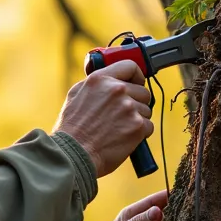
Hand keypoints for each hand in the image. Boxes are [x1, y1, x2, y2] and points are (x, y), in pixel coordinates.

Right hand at [53, 60, 153, 176]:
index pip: (130, 66)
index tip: (136, 83)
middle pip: (142, 91)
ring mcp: (129, 108)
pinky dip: (139, 134)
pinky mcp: (137, 126)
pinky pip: (148, 126)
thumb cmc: (71, 130)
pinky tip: (123, 138)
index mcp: (100, 79)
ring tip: (117, 129)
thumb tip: (110, 81)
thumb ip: (96, 84)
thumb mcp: (76, 95)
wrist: (73, 154)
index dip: (136, 76)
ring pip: (146, 110)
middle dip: (136, 103)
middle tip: (121, 116)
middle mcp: (116, 90)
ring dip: (137, 120)